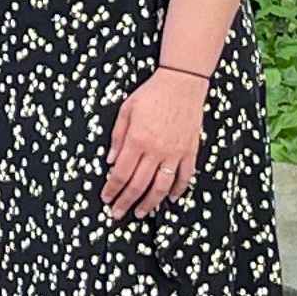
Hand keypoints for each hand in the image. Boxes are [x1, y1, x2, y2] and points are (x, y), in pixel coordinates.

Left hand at [101, 67, 203, 217]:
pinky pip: (185, 177)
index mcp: (137, 140)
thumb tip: (110, 162)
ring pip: (161, 187)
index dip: (112, 190)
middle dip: (126, 202)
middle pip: (138, 185)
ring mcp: (175, 153)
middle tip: (118, 213)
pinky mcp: (190, 151)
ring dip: (150, 203)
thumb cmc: (152, 93)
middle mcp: (156, 150)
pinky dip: (178, 190)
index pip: (121, 174)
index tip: (106, 199)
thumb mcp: (126, 110)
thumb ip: (117, 138)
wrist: (182, 82)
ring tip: (141, 213)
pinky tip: (170, 198)